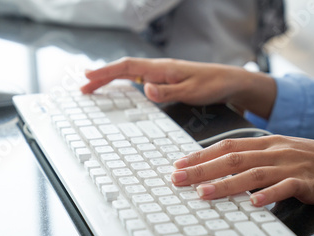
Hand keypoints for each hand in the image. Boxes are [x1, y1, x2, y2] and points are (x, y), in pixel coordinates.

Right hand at [81, 57, 276, 118]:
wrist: (230, 82)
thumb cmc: (213, 85)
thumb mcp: (192, 91)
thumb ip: (169, 91)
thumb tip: (145, 89)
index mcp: (162, 68)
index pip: (128, 66)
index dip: (107, 72)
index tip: (88, 76)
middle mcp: (159, 69)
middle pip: (124, 69)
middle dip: (102, 77)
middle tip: (83, 87)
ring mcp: (161, 74)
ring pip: (130, 73)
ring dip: (111, 80)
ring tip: (94, 88)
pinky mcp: (166, 81)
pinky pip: (139, 79)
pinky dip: (124, 84)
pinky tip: (121, 90)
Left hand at [170, 135, 313, 206]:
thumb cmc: (311, 159)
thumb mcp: (280, 152)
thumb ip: (254, 158)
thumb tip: (222, 168)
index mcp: (266, 143)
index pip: (227, 147)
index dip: (201, 155)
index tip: (179, 164)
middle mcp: (274, 151)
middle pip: (232, 159)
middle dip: (202, 169)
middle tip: (177, 179)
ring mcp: (290, 166)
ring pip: (253, 174)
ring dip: (226, 184)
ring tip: (203, 193)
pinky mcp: (307, 182)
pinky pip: (286, 188)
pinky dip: (269, 195)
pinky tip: (253, 203)